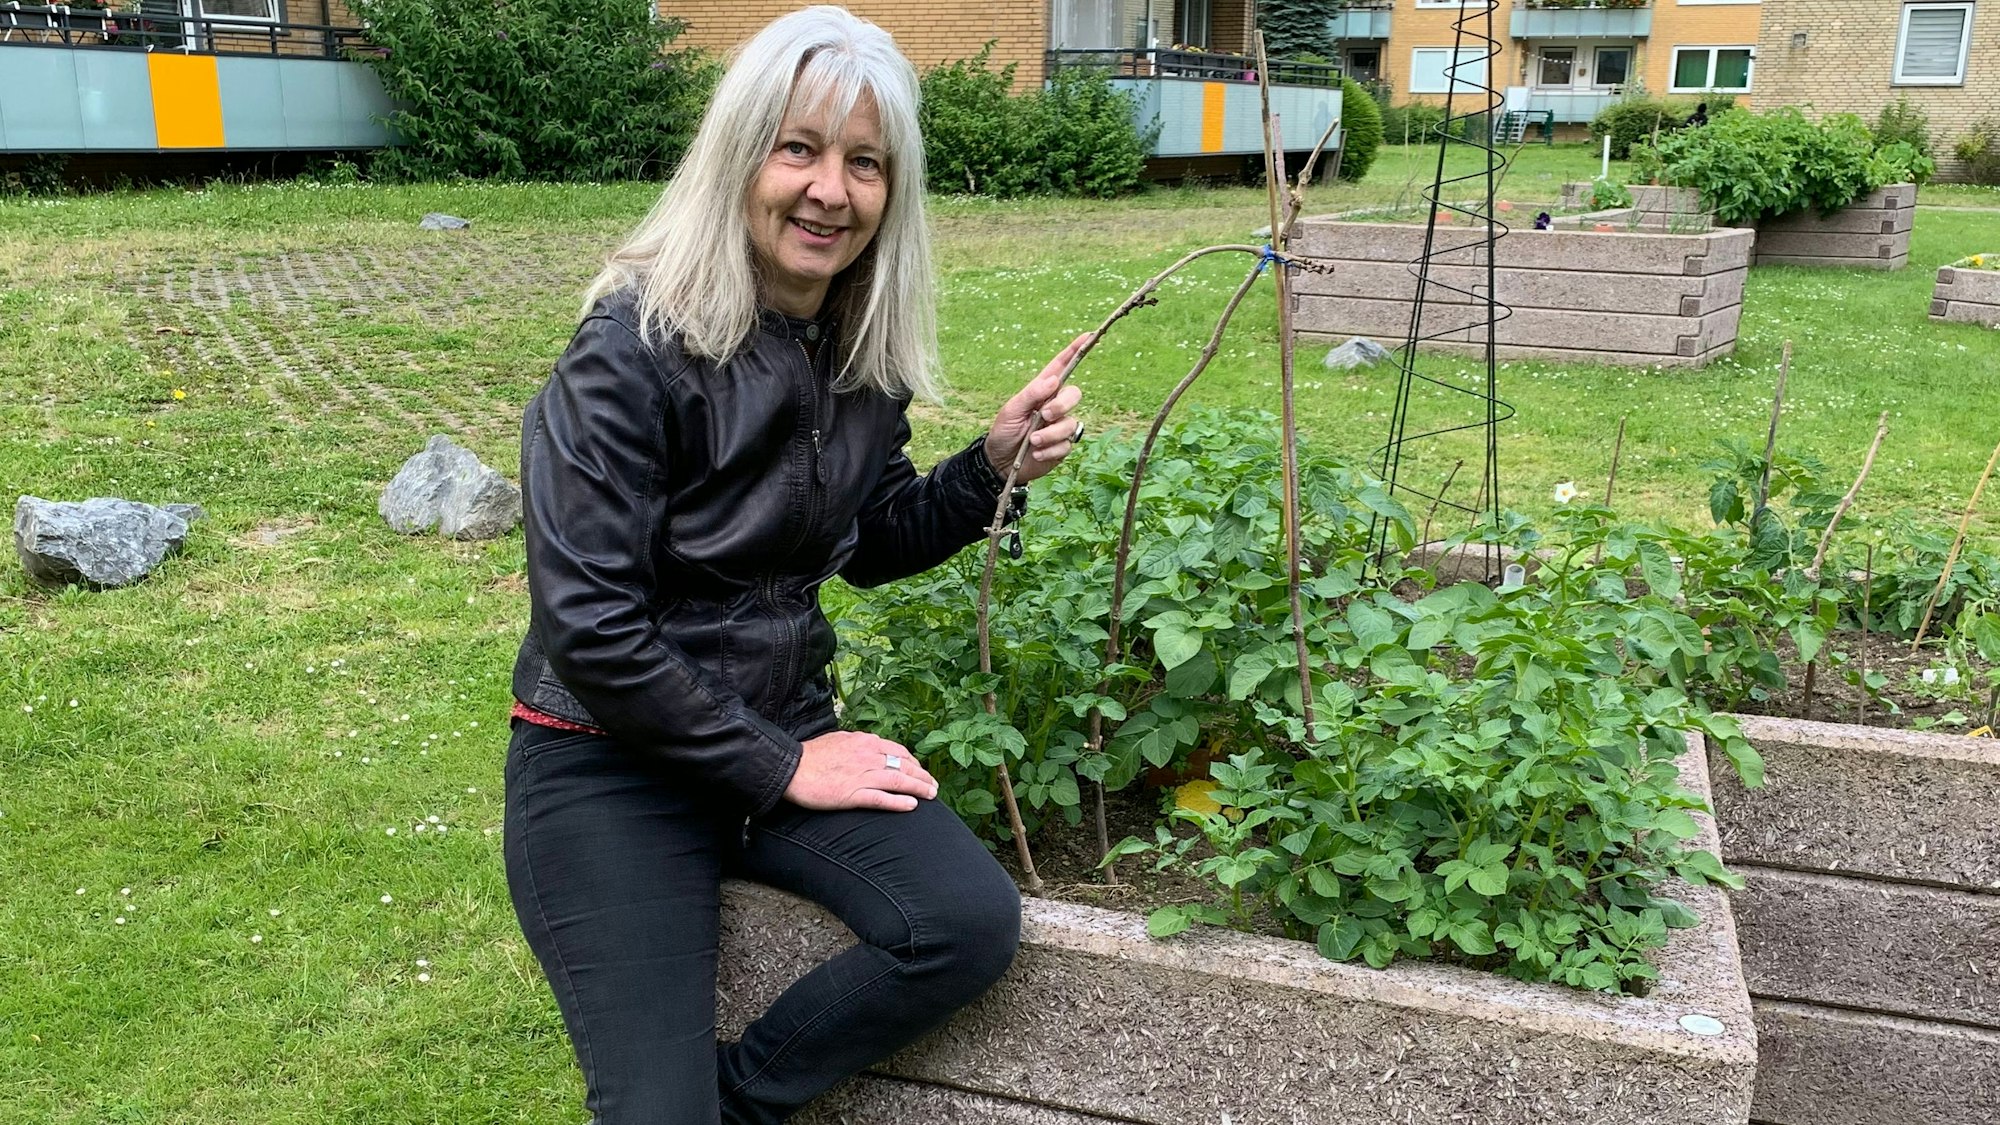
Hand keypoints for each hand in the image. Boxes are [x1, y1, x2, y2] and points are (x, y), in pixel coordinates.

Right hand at [784, 730, 938, 811]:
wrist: (790, 767)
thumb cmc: (811, 755)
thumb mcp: (840, 740)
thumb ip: (858, 743)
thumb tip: (871, 745)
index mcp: (865, 742)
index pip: (898, 752)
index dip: (914, 763)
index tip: (921, 771)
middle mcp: (868, 756)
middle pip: (904, 766)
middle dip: (923, 776)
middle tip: (934, 786)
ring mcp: (862, 775)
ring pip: (899, 781)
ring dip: (919, 788)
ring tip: (931, 795)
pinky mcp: (852, 794)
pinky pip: (882, 798)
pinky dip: (899, 802)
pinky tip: (912, 806)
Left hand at [982, 333, 1088, 485]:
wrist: (1001, 462)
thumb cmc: (1003, 431)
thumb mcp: (1012, 410)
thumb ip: (1031, 394)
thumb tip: (1054, 380)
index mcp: (1042, 391)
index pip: (1061, 367)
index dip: (1074, 351)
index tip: (1088, 336)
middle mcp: (1055, 406)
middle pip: (1074, 395)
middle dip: (1061, 405)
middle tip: (1043, 416)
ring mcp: (1060, 426)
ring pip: (1071, 423)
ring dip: (1050, 434)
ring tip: (1032, 441)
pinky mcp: (1062, 446)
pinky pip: (1066, 445)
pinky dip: (1049, 450)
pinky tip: (1036, 453)